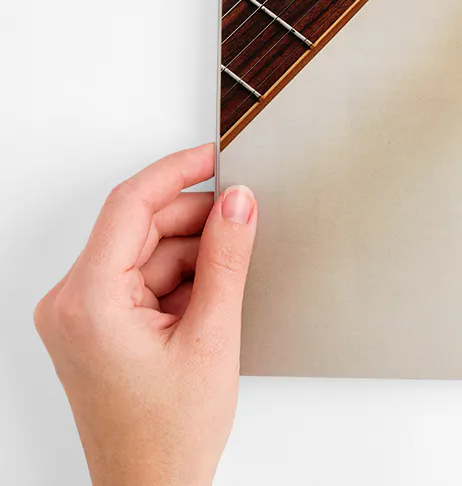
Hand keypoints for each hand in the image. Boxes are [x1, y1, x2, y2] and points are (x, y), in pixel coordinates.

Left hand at [34, 144, 257, 485]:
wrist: (153, 485)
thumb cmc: (168, 434)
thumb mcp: (213, 335)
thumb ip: (227, 259)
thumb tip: (238, 203)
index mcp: (87, 301)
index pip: (129, 207)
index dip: (176, 172)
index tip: (213, 155)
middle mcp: (71, 303)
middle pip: (138, 228)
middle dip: (194, 221)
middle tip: (244, 220)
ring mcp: (80, 315)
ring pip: (145, 252)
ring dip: (191, 256)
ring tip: (226, 288)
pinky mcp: (95, 326)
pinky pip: (141, 278)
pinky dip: (180, 279)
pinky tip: (208, 302)